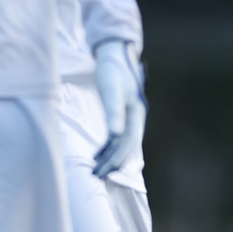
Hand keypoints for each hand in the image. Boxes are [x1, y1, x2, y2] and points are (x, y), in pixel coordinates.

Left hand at [92, 39, 145, 175]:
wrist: (114, 56)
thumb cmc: (112, 71)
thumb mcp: (111, 90)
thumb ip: (113, 112)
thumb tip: (115, 135)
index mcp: (136, 114)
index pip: (128, 142)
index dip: (117, 158)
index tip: (103, 170)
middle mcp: (135, 119)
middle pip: (126, 146)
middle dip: (113, 162)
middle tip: (96, 175)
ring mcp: (129, 118)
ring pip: (121, 144)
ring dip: (110, 157)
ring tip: (96, 170)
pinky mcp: (120, 116)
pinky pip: (116, 138)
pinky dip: (108, 148)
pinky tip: (98, 156)